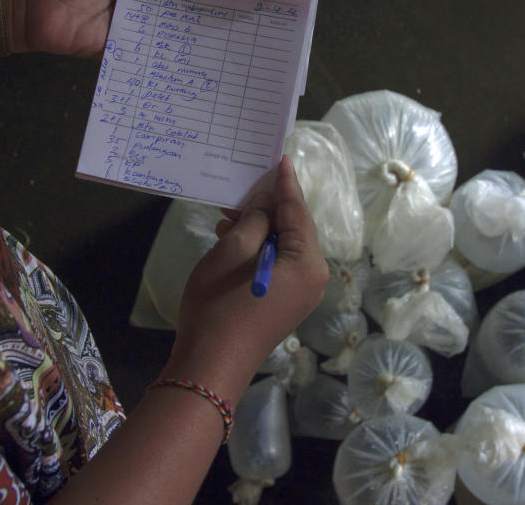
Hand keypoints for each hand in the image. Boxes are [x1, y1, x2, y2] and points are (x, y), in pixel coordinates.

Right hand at [166, 156, 327, 398]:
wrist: (210, 366)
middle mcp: (313, 278)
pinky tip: (233, 239)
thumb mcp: (233, 251)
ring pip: (284, 247)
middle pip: (295, 229)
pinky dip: (259, 249)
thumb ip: (254, 221)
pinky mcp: (285, 304)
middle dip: (269, 208)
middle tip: (244, 187)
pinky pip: (277, 265)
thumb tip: (265, 208)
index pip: (298, 212)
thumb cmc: (220, 305)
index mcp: (308, 263)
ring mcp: (300, 295)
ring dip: (259, 229)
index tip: (280, 158)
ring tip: (229, 215)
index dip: (285, 184)